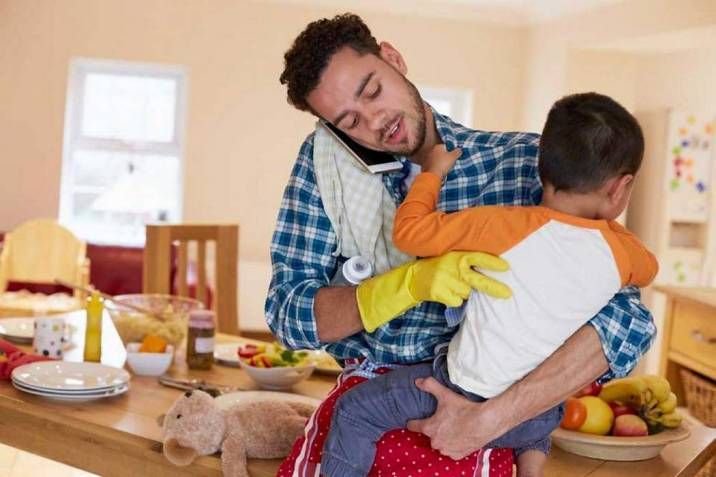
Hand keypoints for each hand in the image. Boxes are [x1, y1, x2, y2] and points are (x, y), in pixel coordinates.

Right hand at [356, 251, 510, 331]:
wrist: (413, 277)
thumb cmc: (437, 267)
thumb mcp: (451, 259)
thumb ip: (466, 263)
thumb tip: (491, 273)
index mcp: (457, 256)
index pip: (479, 258)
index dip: (493, 263)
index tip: (506, 268)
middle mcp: (453, 267)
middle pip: (480, 281)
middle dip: (495, 288)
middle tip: (509, 294)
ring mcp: (447, 281)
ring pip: (467, 294)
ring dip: (462, 292)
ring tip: (451, 286)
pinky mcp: (440, 292)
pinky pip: (457, 302)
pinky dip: (453, 300)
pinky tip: (445, 293)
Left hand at [406, 377, 507, 458]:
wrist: (484, 423)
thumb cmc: (463, 409)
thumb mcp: (445, 395)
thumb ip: (430, 386)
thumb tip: (417, 381)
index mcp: (429, 428)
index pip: (413, 426)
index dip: (413, 422)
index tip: (413, 421)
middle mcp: (436, 442)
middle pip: (429, 435)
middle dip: (434, 429)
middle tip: (442, 421)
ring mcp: (447, 450)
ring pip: (441, 445)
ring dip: (444, 439)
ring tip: (452, 429)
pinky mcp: (458, 455)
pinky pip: (452, 451)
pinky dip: (454, 446)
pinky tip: (459, 437)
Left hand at [420, 145, 460, 177]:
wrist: (433, 175)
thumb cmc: (443, 164)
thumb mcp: (453, 157)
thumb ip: (457, 152)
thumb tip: (459, 149)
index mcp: (438, 147)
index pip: (445, 146)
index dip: (450, 151)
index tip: (453, 157)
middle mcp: (431, 151)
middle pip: (440, 153)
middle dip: (445, 157)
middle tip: (450, 163)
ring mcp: (427, 158)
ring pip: (436, 159)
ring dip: (440, 162)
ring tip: (445, 168)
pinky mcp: (425, 166)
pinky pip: (433, 165)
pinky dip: (436, 167)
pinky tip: (439, 171)